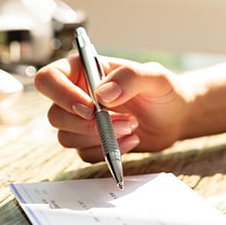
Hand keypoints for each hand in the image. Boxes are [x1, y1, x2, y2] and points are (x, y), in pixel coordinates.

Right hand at [34, 55, 192, 161]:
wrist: (176, 117)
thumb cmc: (165, 91)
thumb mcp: (155, 77)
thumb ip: (130, 78)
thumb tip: (102, 94)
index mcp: (83, 71)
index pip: (48, 79)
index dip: (61, 95)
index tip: (90, 107)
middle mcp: (76, 95)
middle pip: (55, 115)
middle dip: (88, 124)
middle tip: (124, 120)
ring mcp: (82, 121)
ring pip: (66, 137)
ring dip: (99, 138)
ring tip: (132, 127)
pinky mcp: (92, 142)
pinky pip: (84, 154)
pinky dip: (107, 152)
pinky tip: (132, 140)